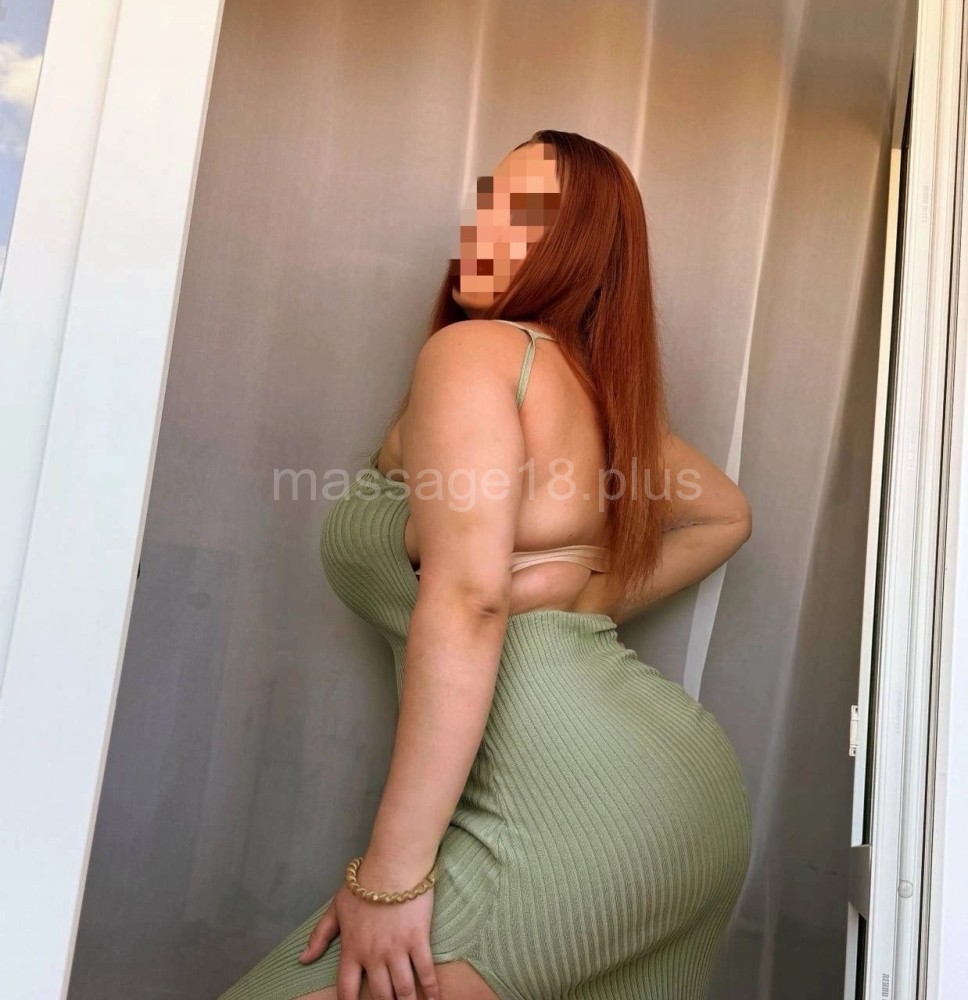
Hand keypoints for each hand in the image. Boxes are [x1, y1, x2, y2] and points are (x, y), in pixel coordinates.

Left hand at [298, 856, 439, 999]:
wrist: (391, 865)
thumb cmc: (364, 883)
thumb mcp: (336, 907)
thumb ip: (319, 936)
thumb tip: (303, 960)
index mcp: (352, 949)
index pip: (346, 989)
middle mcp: (373, 956)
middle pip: (380, 994)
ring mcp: (396, 950)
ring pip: (402, 990)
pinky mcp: (417, 940)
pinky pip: (425, 972)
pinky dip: (431, 990)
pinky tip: (434, 999)